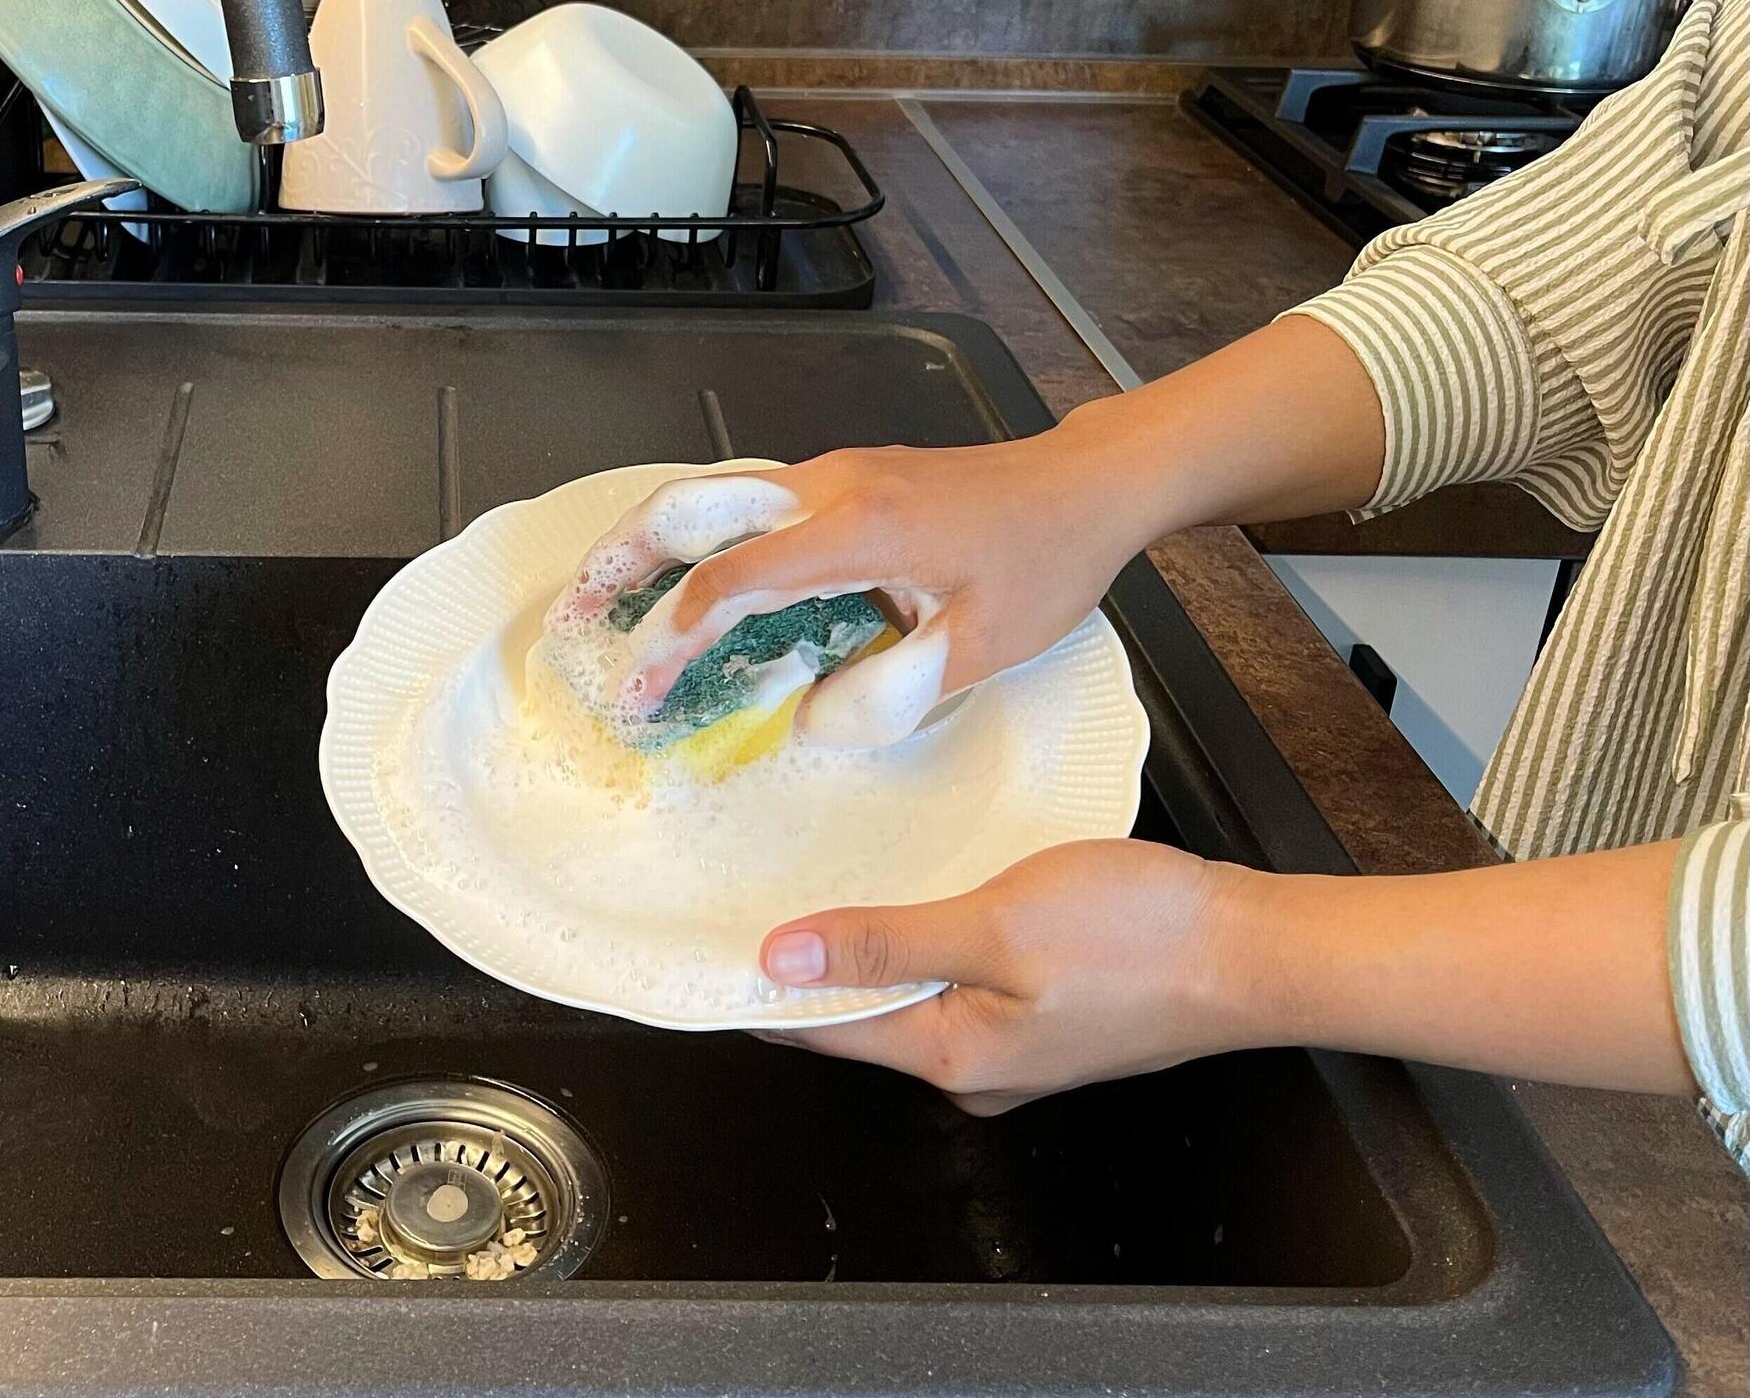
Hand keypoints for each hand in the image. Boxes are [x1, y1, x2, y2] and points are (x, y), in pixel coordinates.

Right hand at [548, 439, 1153, 749]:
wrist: (1084, 486)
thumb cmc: (1045, 562)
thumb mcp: (982, 648)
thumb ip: (890, 692)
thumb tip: (805, 721)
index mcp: (859, 530)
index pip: (734, 583)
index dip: (675, 639)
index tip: (641, 693)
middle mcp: (828, 488)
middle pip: (692, 508)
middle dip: (619, 558)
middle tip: (569, 615)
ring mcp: (830, 475)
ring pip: (711, 497)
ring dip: (649, 544)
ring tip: (601, 598)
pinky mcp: (840, 480)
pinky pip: (747, 505)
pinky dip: (696, 540)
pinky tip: (683, 583)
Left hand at [755, 839, 1250, 1112]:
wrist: (1256, 948)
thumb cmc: (1140, 937)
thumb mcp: (995, 926)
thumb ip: (888, 943)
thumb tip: (782, 958)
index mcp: (951, 1056)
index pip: (818, 1029)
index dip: (754, 990)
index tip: (699, 949)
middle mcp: (976, 1068)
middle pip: (859, 1018)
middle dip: (804, 965)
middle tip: (745, 896)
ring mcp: (1015, 1046)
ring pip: (911, 996)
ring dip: (866, 948)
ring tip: (814, 887)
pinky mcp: (1047, 1013)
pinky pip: (959, 980)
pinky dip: (923, 941)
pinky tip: (914, 896)